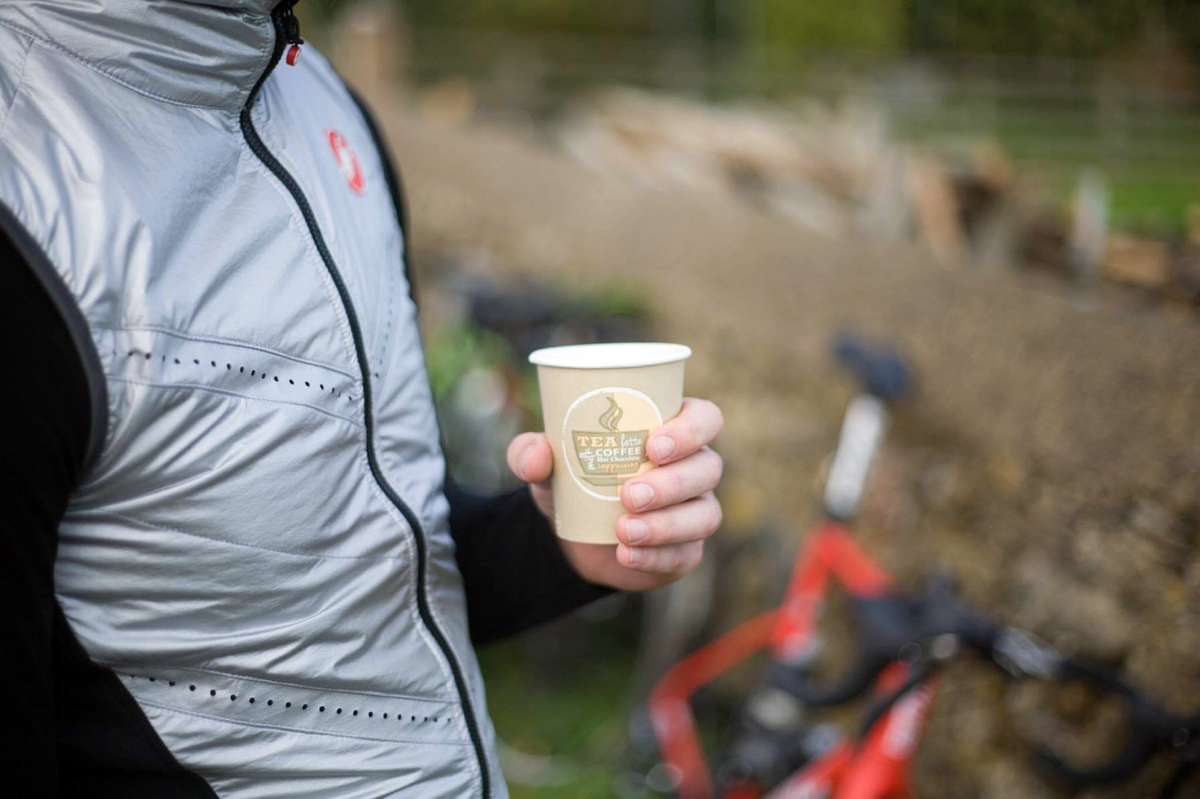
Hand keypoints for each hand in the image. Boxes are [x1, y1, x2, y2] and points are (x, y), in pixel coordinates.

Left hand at [506, 398, 723, 590]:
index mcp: (671, 429)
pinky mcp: (686, 550)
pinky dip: (656, 556)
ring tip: (622, 530)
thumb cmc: (573, 477)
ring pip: (704, 515)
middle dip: (672, 483)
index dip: (691, 430)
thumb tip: (537, 456)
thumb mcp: (547, 463)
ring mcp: (695, 510)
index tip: (653, 446)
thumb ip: (530, 451)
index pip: (705, 419)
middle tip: (628, 495)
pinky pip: (686, 554)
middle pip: (707, 468)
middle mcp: (693, 467)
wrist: (572, 532)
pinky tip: (627, 555)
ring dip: (666, 525)